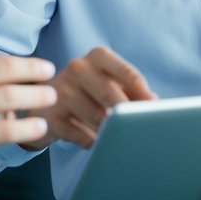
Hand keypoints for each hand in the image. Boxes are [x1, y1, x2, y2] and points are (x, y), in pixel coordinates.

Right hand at [0, 55, 57, 174]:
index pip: (2, 62)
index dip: (27, 64)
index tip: (41, 66)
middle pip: (14, 79)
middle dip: (40, 80)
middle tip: (53, 83)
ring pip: (16, 101)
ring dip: (39, 101)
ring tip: (51, 102)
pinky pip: (8, 132)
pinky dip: (28, 129)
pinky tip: (39, 129)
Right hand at [28, 46, 156, 149]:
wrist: (46, 106)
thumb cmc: (90, 93)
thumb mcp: (110, 84)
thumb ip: (131, 91)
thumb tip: (154, 104)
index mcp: (98, 56)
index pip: (126, 72)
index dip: (143, 92)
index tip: (154, 108)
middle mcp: (77, 67)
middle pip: (110, 92)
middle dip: (127, 113)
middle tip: (141, 128)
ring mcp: (60, 90)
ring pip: (95, 115)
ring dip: (111, 130)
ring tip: (119, 137)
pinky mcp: (49, 114)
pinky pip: (78, 134)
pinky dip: (92, 142)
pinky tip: (96, 143)